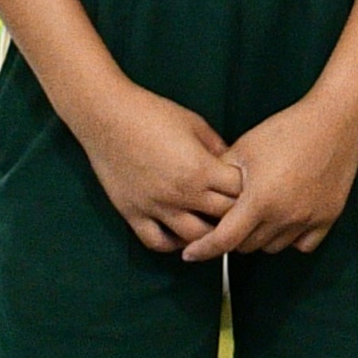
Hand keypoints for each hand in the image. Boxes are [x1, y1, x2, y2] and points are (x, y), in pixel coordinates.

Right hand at [80, 85, 238, 256]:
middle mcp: (180, 194)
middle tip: (240, 211)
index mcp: (200, 170)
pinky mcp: (133, 214)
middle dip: (236, 214)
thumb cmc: (151, 113)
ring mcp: (155, 207)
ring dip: (209, 235)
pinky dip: (173, 244)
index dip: (249, 190)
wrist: (106, 115)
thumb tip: (234, 166)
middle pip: (223, 218)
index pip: (239, 193)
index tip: (250, 187)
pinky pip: (157, 242)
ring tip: (216, 228)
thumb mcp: (195, 124)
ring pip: (194, 238)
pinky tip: (182, 236)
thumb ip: (218, 148)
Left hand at [182, 89, 357, 263]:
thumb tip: (201, 195)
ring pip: (273, 247)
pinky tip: (285, 220)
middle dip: (233, 237)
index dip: (203, 249)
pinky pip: (303, 244)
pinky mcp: (328, 217)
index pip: (224, 240)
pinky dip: (290, 238)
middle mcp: (285, 216)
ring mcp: (309, 219)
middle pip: (247, 246)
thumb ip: (220, 176)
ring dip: (260, 238)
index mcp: (260, 200)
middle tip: (230, 218)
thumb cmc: (288, 129)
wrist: (335, 120)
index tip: (191, 254)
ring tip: (259, 214)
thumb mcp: (245, 148)